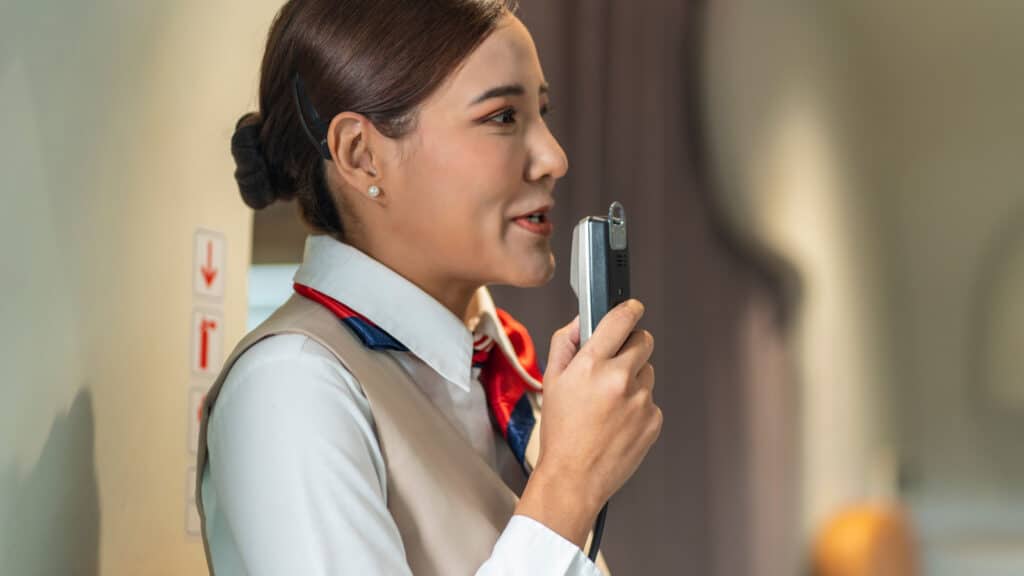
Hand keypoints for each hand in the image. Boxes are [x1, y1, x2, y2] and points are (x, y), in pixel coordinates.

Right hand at [514, 299, 660, 548]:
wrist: (574, 478)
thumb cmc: (560, 434)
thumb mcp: (551, 381)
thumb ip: (566, 343)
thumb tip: (582, 321)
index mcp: (591, 365)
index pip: (621, 319)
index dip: (629, 309)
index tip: (632, 307)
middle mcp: (619, 379)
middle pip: (644, 341)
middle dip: (631, 345)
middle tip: (615, 363)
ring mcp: (641, 401)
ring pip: (647, 372)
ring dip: (633, 379)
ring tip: (610, 403)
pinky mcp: (654, 420)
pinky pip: (651, 400)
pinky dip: (638, 406)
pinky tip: (618, 421)